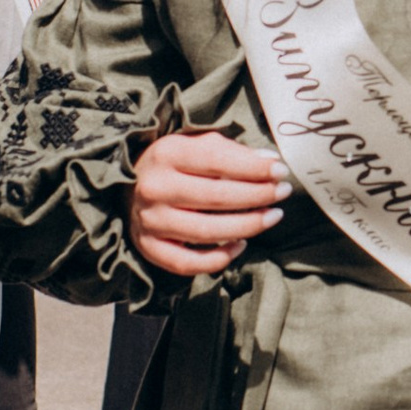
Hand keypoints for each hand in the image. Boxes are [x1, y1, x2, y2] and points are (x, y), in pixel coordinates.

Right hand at [128, 125, 288, 276]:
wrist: (127, 186)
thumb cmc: (172, 164)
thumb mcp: (195, 145)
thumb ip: (231, 152)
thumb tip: (271, 163)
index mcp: (167, 154)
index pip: (218, 161)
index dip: (254, 169)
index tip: (281, 171)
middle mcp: (155, 188)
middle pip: (216, 197)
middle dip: (257, 196)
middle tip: (283, 193)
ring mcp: (150, 221)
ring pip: (207, 232)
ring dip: (247, 226)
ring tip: (272, 216)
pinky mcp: (149, 247)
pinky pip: (188, 263)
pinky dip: (218, 259)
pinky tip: (240, 245)